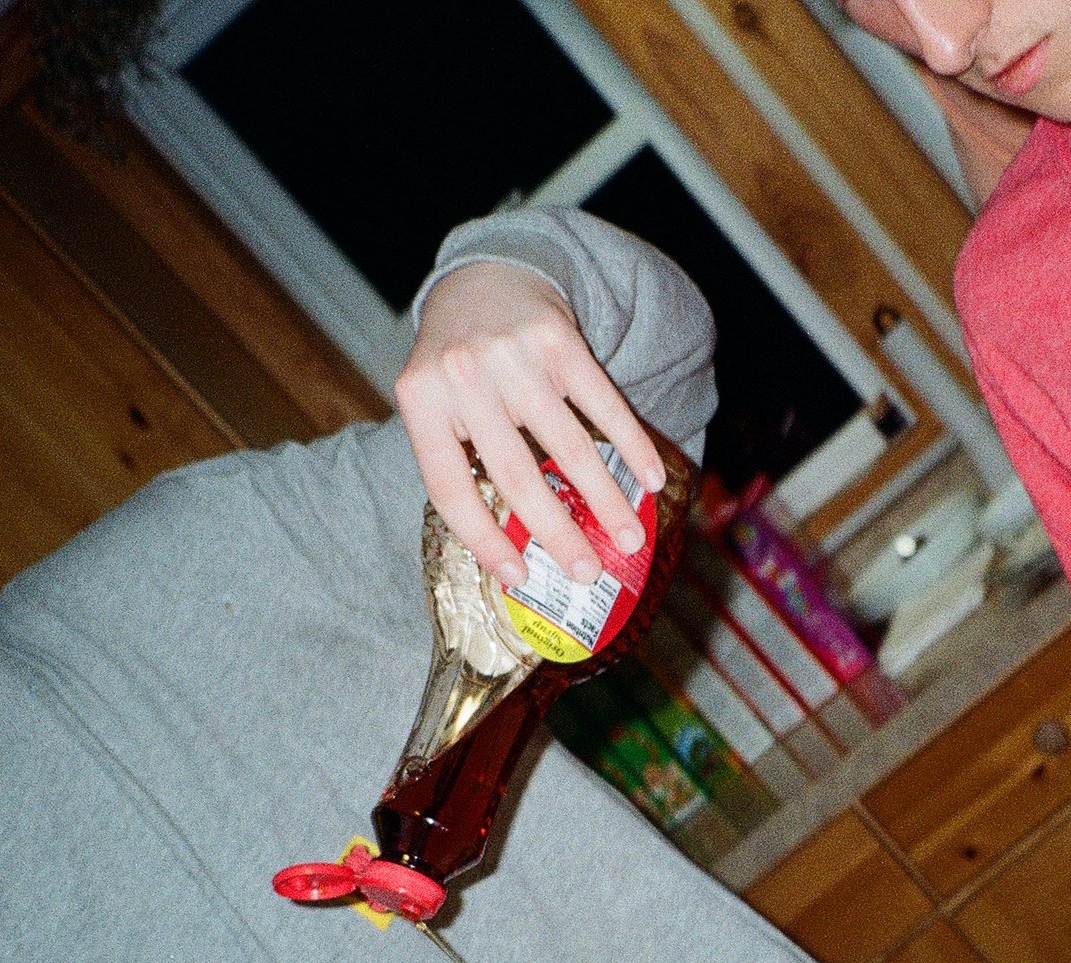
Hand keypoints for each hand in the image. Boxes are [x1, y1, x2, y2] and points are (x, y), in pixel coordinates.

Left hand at [397, 261, 667, 588]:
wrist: (484, 277)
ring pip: (566, 445)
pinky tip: (650, 479)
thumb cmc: (461, 360)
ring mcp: (511, 356)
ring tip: (630, 537)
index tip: (518, 577)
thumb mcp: (437, 400)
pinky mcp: (558, 339)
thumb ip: (462, 456)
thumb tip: (514, 545)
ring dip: (604, 499)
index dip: (484, 539)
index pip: (449, 489)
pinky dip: (630, 445)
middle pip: (515, 474)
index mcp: (420, 401)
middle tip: (587, 572)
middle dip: (558, 532)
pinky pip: (602, 404)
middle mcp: (462, 377)